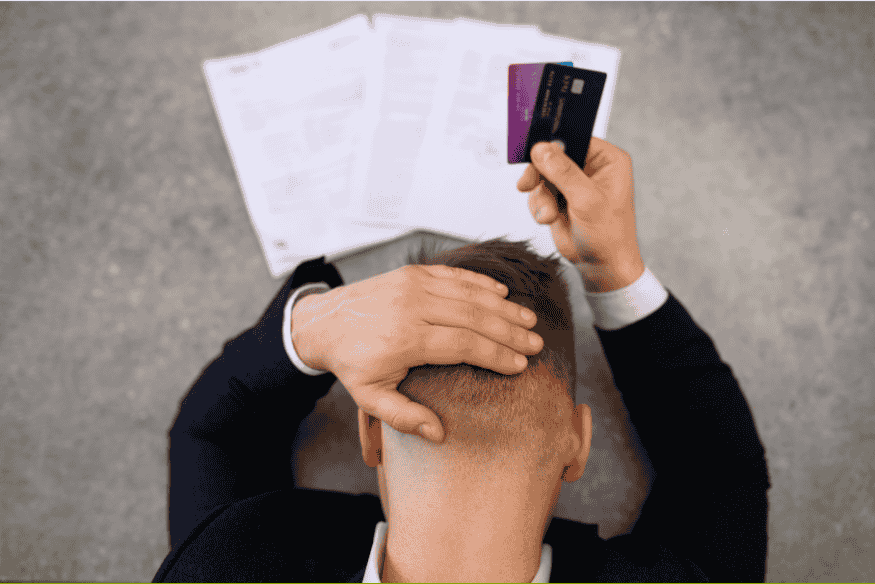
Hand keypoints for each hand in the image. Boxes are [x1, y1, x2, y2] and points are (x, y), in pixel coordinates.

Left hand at [290, 264, 542, 442]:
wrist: (323, 322)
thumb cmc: (352, 362)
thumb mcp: (370, 398)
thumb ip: (404, 417)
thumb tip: (438, 434)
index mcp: (405, 339)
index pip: (465, 344)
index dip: (496, 355)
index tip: (519, 365)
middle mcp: (413, 307)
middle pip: (474, 317)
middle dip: (510, 332)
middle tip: (535, 344)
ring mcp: (413, 285)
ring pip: (469, 294)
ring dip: (503, 307)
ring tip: (528, 320)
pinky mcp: (413, 272)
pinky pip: (454, 274)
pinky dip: (480, 283)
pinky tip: (501, 293)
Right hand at [517, 137, 645, 291]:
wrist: (600, 265)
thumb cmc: (609, 235)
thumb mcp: (587, 200)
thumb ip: (563, 172)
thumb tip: (542, 149)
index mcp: (607, 160)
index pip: (575, 139)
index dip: (554, 144)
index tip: (535, 152)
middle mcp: (590, 168)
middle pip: (553, 156)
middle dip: (540, 174)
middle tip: (530, 183)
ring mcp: (573, 183)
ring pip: (542, 175)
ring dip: (540, 196)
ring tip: (549, 213)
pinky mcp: (560, 198)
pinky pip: (538, 192)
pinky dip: (538, 206)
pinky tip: (549, 217)